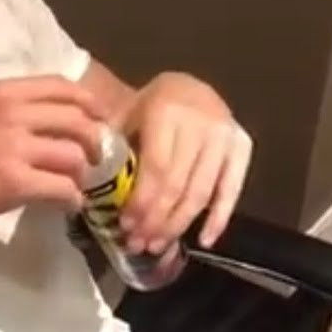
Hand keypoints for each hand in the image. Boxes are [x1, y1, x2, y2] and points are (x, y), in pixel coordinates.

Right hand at [0, 76, 108, 246]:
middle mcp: (10, 112)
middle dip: (94, 140)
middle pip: (76, 119)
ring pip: (74, 155)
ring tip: (75, 186)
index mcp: (0, 92)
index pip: (60, 86)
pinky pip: (63, 187)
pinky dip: (72, 198)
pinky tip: (66, 205)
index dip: (89, 102)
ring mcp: (13, 147)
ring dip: (82, 174)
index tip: (100, 117)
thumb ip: (8, 114)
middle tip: (94, 159)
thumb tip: (49, 125)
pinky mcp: (15, 182)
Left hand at [115, 72, 252, 251]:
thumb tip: (89, 188)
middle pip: (179, 184)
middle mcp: (201, 123)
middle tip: (139, 244)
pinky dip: (219, 217)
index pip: (157, 167)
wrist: (190, 85)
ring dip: (179, 224)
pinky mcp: (243, 147)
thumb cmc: (150, 105)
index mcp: (167, 112)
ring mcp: (226, 136)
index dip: (143, 201)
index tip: (127, 226)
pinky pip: (232, 189)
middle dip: (157, 220)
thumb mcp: (126, 114)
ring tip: (158, 246)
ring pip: (203, 192)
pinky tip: (204, 240)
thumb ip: (110, 145)